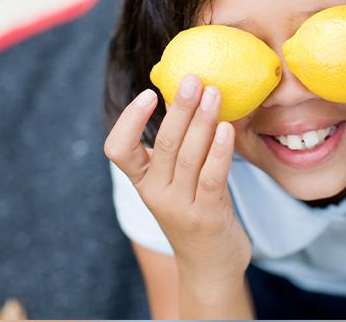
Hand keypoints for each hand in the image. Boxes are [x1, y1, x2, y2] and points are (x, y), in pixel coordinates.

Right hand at [104, 74, 251, 287]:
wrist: (209, 267)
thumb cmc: (196, 213)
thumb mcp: (179, 181)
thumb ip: (181, 147)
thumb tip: (189, 97)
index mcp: (143, 182)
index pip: (118, 150)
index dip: (129, 120)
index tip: (149, 93)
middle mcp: (155, 194)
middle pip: (163, 144)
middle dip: (179, 108)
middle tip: (194, 79)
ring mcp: (180, 207)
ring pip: (188, 156)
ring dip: (202, 121)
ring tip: (214, 93)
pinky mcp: (206, 217)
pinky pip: (212, 177)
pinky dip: (219, 150)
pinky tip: (227, 128)